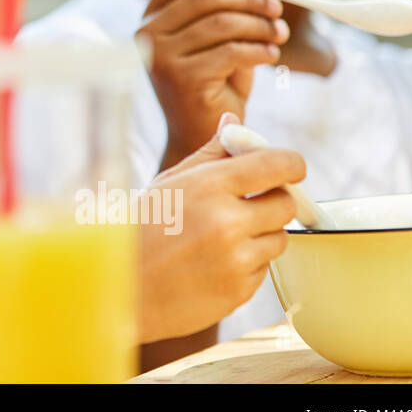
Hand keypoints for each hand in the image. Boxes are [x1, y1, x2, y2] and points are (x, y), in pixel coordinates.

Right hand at [138, 0, 287, 170]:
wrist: (200, 138)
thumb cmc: (213, 85)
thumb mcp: (227, 37)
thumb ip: (240, 2)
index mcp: (153, 16)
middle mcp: (148, 32)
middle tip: (277, 8)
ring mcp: (161, 56)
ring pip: (223, 22)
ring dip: (261, 25)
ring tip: (279, 35)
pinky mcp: (182, 78)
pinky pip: (232, 50)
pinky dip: (260, 49)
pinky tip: (270, 56)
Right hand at [138, 113, 305, 343]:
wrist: (120, 290)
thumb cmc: (139, 230)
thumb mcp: (168, 183)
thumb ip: (209, 154)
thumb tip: (233, 120)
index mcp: (208, 186)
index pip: (276, 165)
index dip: (291, 164)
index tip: (291, 167)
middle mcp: (227, 222)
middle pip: (286, 203)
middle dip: (273, 200)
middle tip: (250, 204)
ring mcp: (236, 260)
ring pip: (279, 238)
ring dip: (261, 235)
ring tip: (220, 238)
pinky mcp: (239, 291)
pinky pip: (263, 269)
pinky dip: (247, 263)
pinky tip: (212, 263)